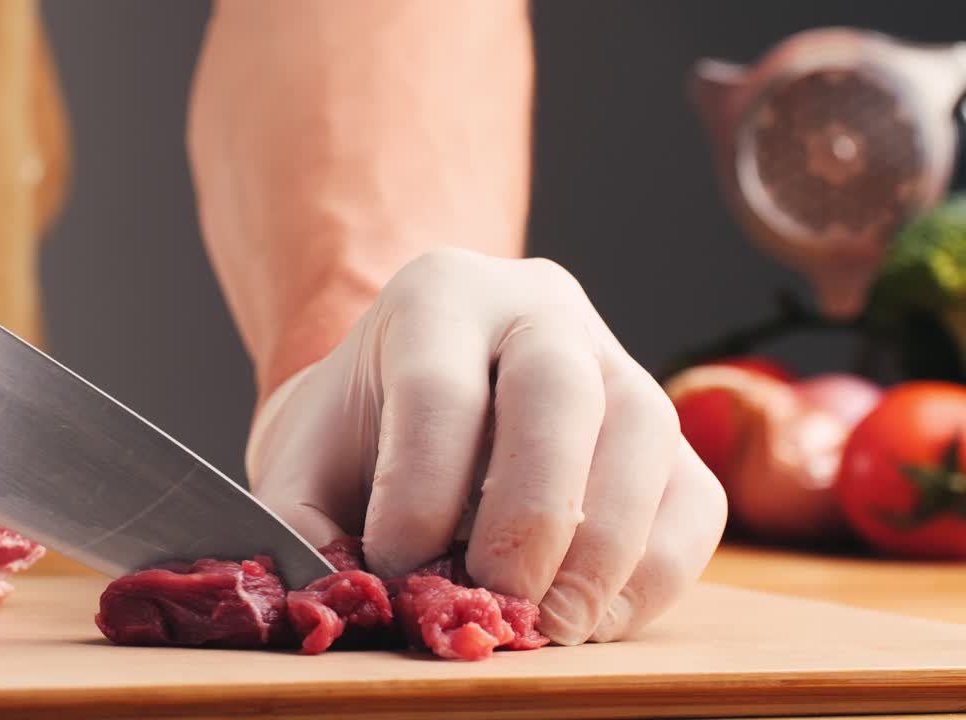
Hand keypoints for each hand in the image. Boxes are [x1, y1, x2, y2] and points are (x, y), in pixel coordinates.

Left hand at [247, 248, 727, 644]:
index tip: (397, 571)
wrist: (410, 399)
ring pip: (643, 435)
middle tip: (495, 605)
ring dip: (602, 552)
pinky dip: (654, 572)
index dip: (420, 490)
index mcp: (439, 296)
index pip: (439, 388)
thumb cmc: (359, 434)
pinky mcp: (668, 432)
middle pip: (558, 391)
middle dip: (529, 515)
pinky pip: (694, 498)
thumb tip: (344, 600)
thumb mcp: (302, 459)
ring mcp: (617, 362)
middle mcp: (539, 310)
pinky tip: (596, 618)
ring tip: (550, 628)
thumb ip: (300, 525)